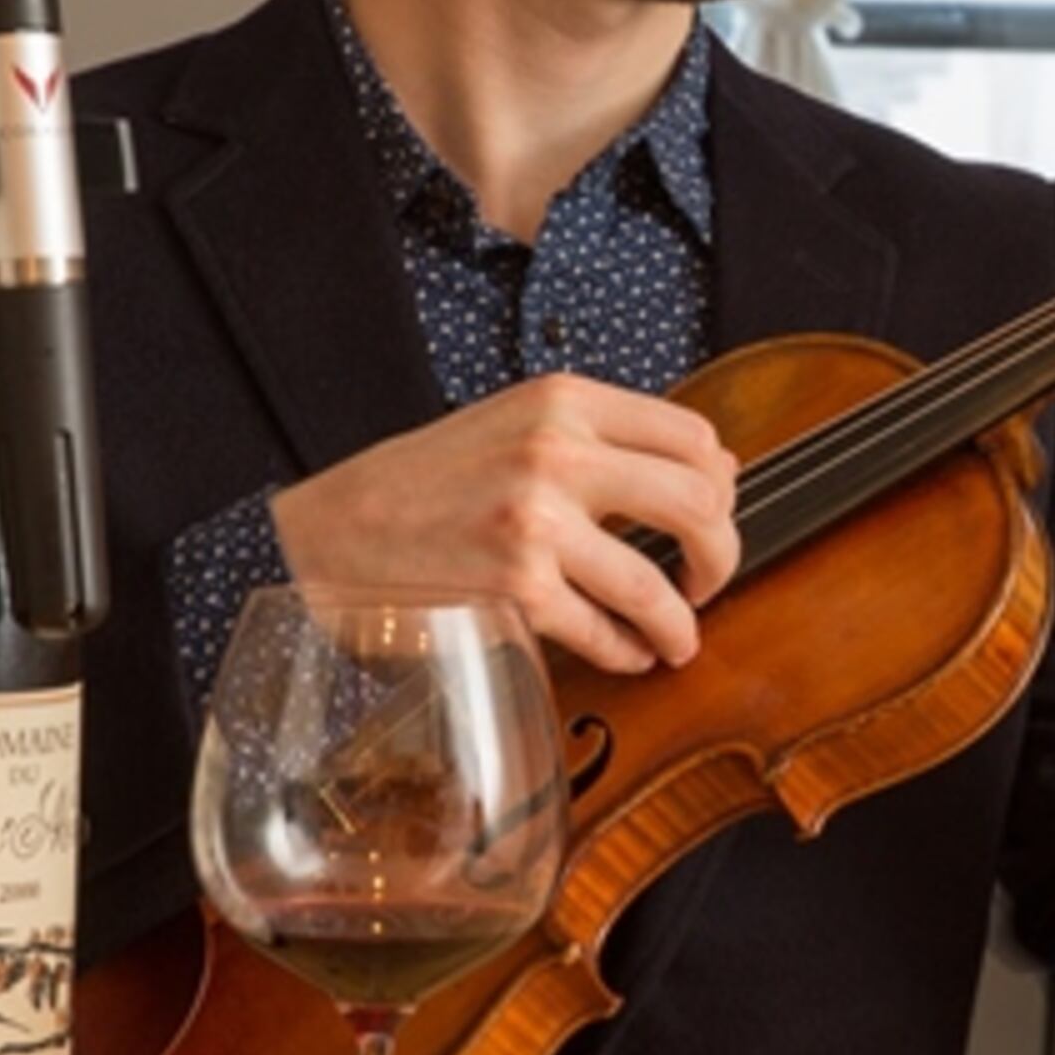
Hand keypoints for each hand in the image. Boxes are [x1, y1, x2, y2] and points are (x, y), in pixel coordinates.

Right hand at [269, 373, 741, 675]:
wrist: (332, 528)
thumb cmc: (428, 483)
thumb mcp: (517, 426)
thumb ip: (601, 439)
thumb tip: (714, 471)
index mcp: (564, 400)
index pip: (694, 436)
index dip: (721, 485)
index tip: (710, 516)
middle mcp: (557, 451)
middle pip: (699, 502)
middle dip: (722, 554)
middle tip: (708, 579)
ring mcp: (537, 521)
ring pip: (659, 584)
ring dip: (684, 622)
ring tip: (680, 637)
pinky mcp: (516, 588)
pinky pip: (605, 632)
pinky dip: (629, 652)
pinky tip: (628, 653)